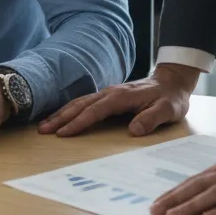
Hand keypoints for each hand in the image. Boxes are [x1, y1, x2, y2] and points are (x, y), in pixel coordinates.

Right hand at [38, 64, 197, 136]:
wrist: (172, 81)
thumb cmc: (170, 98)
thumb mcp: (167, 110)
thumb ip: (151, 119)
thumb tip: (133, 130)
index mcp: (120, 97)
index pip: (94, 111)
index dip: (78, 123)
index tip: (62, 133)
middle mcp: (109, 93)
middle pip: (80, 106)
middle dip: (60, 118)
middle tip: (43, 130)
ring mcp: (107, 93)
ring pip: (79, 103)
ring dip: (61, 114)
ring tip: (45, 125)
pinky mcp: (108, 96)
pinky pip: (84, 103)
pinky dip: (69, 110)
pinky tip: (62, 116)